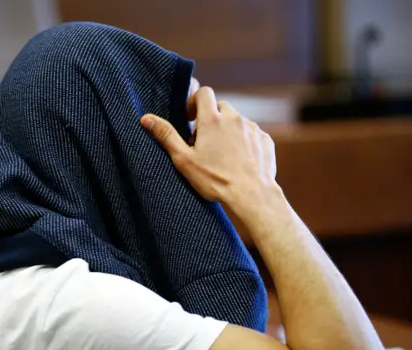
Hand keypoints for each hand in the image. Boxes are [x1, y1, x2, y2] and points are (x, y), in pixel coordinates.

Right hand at [140, 86, 278, 209]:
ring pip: (237, 121)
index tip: (190, 119)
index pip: (204, 93)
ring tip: (222, 154)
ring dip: (228, 130)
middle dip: (211, 119)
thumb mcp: (184, 159)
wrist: (252, 195)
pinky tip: (239, 160)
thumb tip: (146, 119)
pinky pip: (252, 134)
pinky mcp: (264, 140)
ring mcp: (252, 128)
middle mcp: (234, 118)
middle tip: (204, 142)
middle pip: (220, 107)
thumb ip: (166, 136)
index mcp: (212, 119)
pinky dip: (244, 141)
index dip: (195, 102)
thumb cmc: (216, 179)